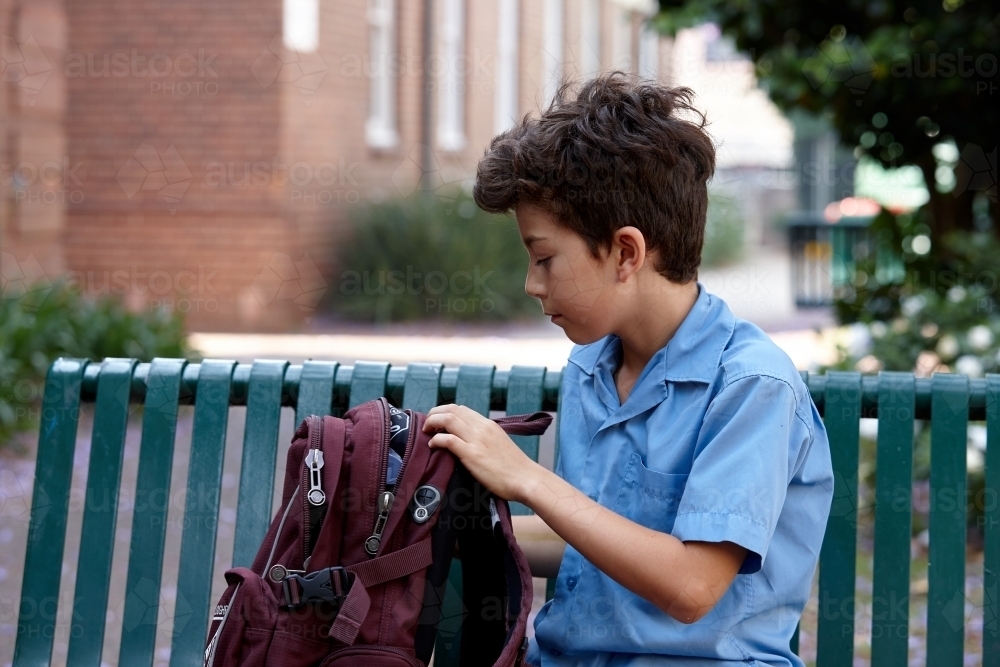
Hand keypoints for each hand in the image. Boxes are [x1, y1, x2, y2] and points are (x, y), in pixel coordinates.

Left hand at [422, 404, 541, 501]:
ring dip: (432, 423)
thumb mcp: (499, 444)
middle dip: (434, 413)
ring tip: (426, 432)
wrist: (526, 479)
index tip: (437, 421)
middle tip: (427, 425)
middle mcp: (482, 428)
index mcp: (488, 424)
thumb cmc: (514, 467)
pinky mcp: (472, 455)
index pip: (462, 409)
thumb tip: (470, 440)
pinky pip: (448, 440)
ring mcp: (477, 440)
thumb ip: (485, 438)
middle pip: (452, 409)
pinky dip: (436, 440)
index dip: (445, 412)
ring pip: (448, 419)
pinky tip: (433, 446)